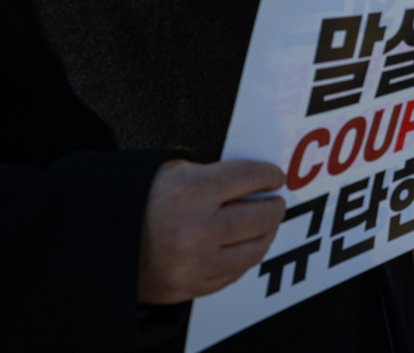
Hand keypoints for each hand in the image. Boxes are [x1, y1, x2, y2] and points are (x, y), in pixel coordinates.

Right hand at [137, 159, 285, 304]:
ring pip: (255, 249)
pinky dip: (244, 258)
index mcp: (190, 192)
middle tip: (275, 201)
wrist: (93, 246)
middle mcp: (197, 230)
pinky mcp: (191, 287)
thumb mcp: (169, 171)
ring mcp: (195, 263)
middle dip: (274, 206)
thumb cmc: (133, 202)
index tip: (275, 177)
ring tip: (266, 223)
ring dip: (266, 234)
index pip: (251, 177)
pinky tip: (245, 246)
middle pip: (261, 216)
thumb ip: (212, 174)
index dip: (269, 175)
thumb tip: (251, 179)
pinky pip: (234, 273)